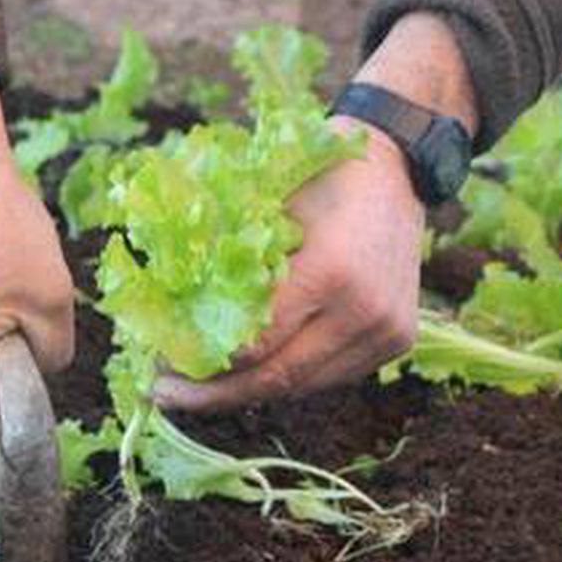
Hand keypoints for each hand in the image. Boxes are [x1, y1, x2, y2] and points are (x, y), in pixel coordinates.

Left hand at [154, 12, 477, 410]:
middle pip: (278, 377)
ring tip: (202, 389)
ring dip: (251, 391)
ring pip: (304, 385)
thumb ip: (232, 261)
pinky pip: (330, 375)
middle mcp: (363, 310)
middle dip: (218, 393)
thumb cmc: (320, 172)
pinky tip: (251, 373)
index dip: (206, 362)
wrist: (398, 167)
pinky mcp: (396, 341)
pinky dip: (288, 377)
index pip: (258, 343)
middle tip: (169, 394)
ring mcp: (385, 330)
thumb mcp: (266, 204)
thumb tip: (175, 314)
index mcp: (329, 271)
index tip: (163, 364)